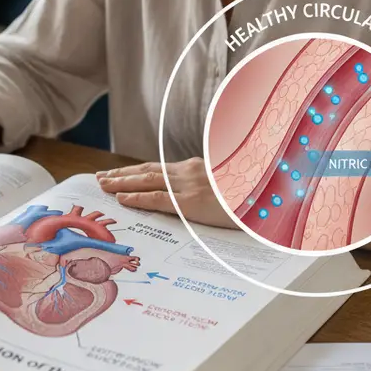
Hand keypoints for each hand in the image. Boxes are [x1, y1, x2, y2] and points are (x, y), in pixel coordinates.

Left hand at [95, 157, 237, 228]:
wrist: (270, 193)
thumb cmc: (251, 194)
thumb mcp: (227, 185)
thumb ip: (209, 187)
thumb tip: (199, 197)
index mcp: (196, 168)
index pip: (159, 169)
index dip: (136, 171)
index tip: (117, 174)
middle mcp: (189, 172)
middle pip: (147, 171)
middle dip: (121, 175)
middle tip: (100, 178)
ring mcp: (190, 186)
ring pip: (147, 181)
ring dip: (122, 182)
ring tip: (103, 185)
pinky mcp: (192, 202)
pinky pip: (158, 199)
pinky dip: (137, 197)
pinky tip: (122, 199)